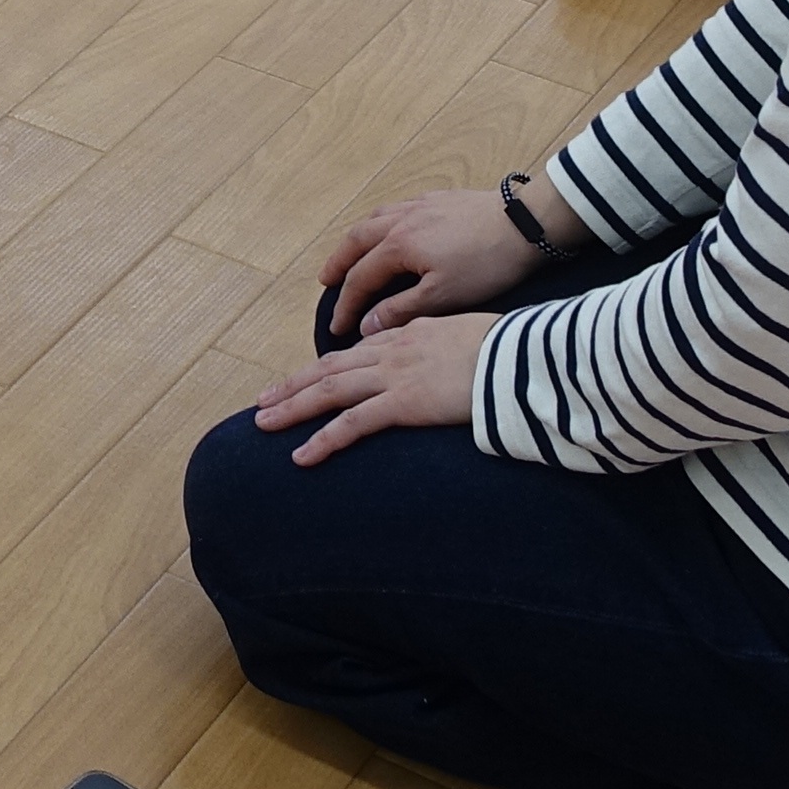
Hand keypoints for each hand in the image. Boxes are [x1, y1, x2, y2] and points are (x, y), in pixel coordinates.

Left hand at [256, 311, 492, 460]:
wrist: (525, 355)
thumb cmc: (511, 349)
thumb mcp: (470, 338)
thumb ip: (445, 348)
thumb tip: (442, 363)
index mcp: (409, 333)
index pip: (356, 351)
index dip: (326, 367)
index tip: (305, 380)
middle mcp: (393, 350)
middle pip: (330, 368)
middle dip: (293, 385)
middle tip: (264, 401)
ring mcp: (395, 376)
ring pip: (329, 391)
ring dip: (293, 408)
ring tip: (264, 424)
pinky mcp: (404, 403)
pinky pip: (353, 423)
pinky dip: (323, 439)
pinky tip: (301, 455)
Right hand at [319, 184, 542, 335]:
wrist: (526, 225)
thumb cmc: (486, 264)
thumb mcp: (442, 297)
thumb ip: (400, 310)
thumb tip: (366, 325)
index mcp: (398, 245)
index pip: (360, 279)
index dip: (346, 305)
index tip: (336, 328)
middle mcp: (400, 220)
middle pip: (356, 241)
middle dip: (338, 263)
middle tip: (325, 281)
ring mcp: (420, 206)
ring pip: (375, 220)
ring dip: (357, 240)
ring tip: (350, 253)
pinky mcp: (439, 200)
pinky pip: (397, 209)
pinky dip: (382, 223)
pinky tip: (391, 229)